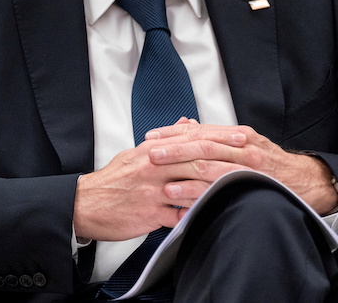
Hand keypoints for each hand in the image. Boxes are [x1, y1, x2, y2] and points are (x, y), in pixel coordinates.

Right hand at [72, 119, 240, 241]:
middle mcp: (154, 167)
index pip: (192, 140)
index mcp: (152, 151)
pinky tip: (215, 213)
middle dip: (227, 159)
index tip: (241, 137)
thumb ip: (165, 138)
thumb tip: (187, 124)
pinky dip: (198, 213)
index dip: (219, 138)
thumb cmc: (113, 181)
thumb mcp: (136, 153)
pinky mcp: (150, 213)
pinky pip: (179, 214)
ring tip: (242, 187)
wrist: (86, 205)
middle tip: (251, 159)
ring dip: (218, 187)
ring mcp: (152, 191)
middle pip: (197, 160)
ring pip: (192, 186)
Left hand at [144, 121, 337, 215]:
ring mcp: (247, 165)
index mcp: (238, 134)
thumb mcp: (245, 143)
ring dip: (182, 171)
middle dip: (173, 148)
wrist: (305, 181)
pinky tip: (180, 195)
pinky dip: (197, 192)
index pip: (200, 130)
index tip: (152, 136)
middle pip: (202, 144)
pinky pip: (219, 188)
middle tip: (150, 152)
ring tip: (160, 175)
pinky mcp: (250, 184)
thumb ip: (217, 137)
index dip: (174, 133)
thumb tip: (187, 126)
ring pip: (209, 165)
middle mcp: (242, 145)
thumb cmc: (271, 164)